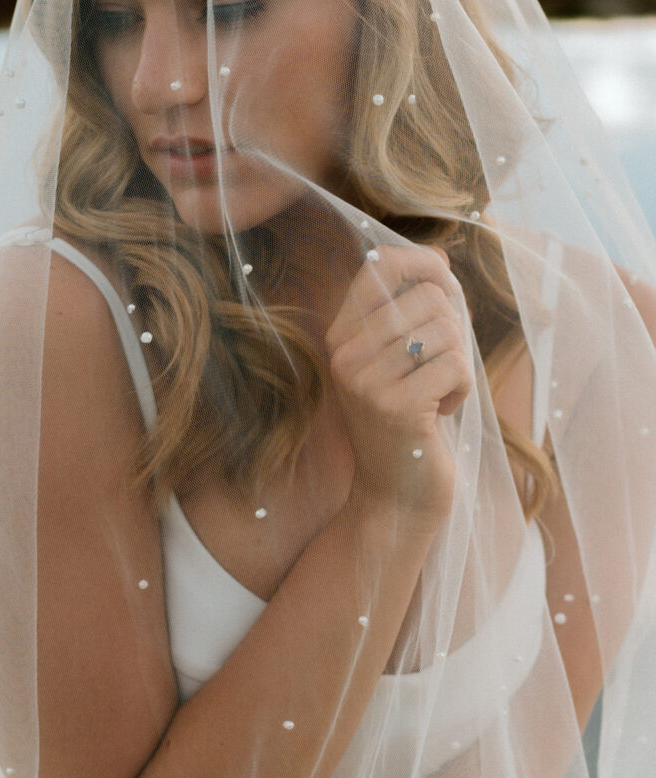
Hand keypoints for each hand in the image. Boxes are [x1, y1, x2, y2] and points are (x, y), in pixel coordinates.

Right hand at [325, 245, 471, 529]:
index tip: (446, 282)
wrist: (395, 496)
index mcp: (341, 337)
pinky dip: (461, 388)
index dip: (423, 263)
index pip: (380, 267)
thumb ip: (411, 312)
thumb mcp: (399, 361)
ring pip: (447, 330)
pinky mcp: (396, 408)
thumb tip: (438, 256)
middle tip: (440, 368)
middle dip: (453, 330)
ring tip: (437, 393)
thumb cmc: (409, 423)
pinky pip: (456, 365)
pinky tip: (442, 412)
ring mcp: (366, 382)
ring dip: (458, 363)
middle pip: (428, 298)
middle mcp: (345, 355)